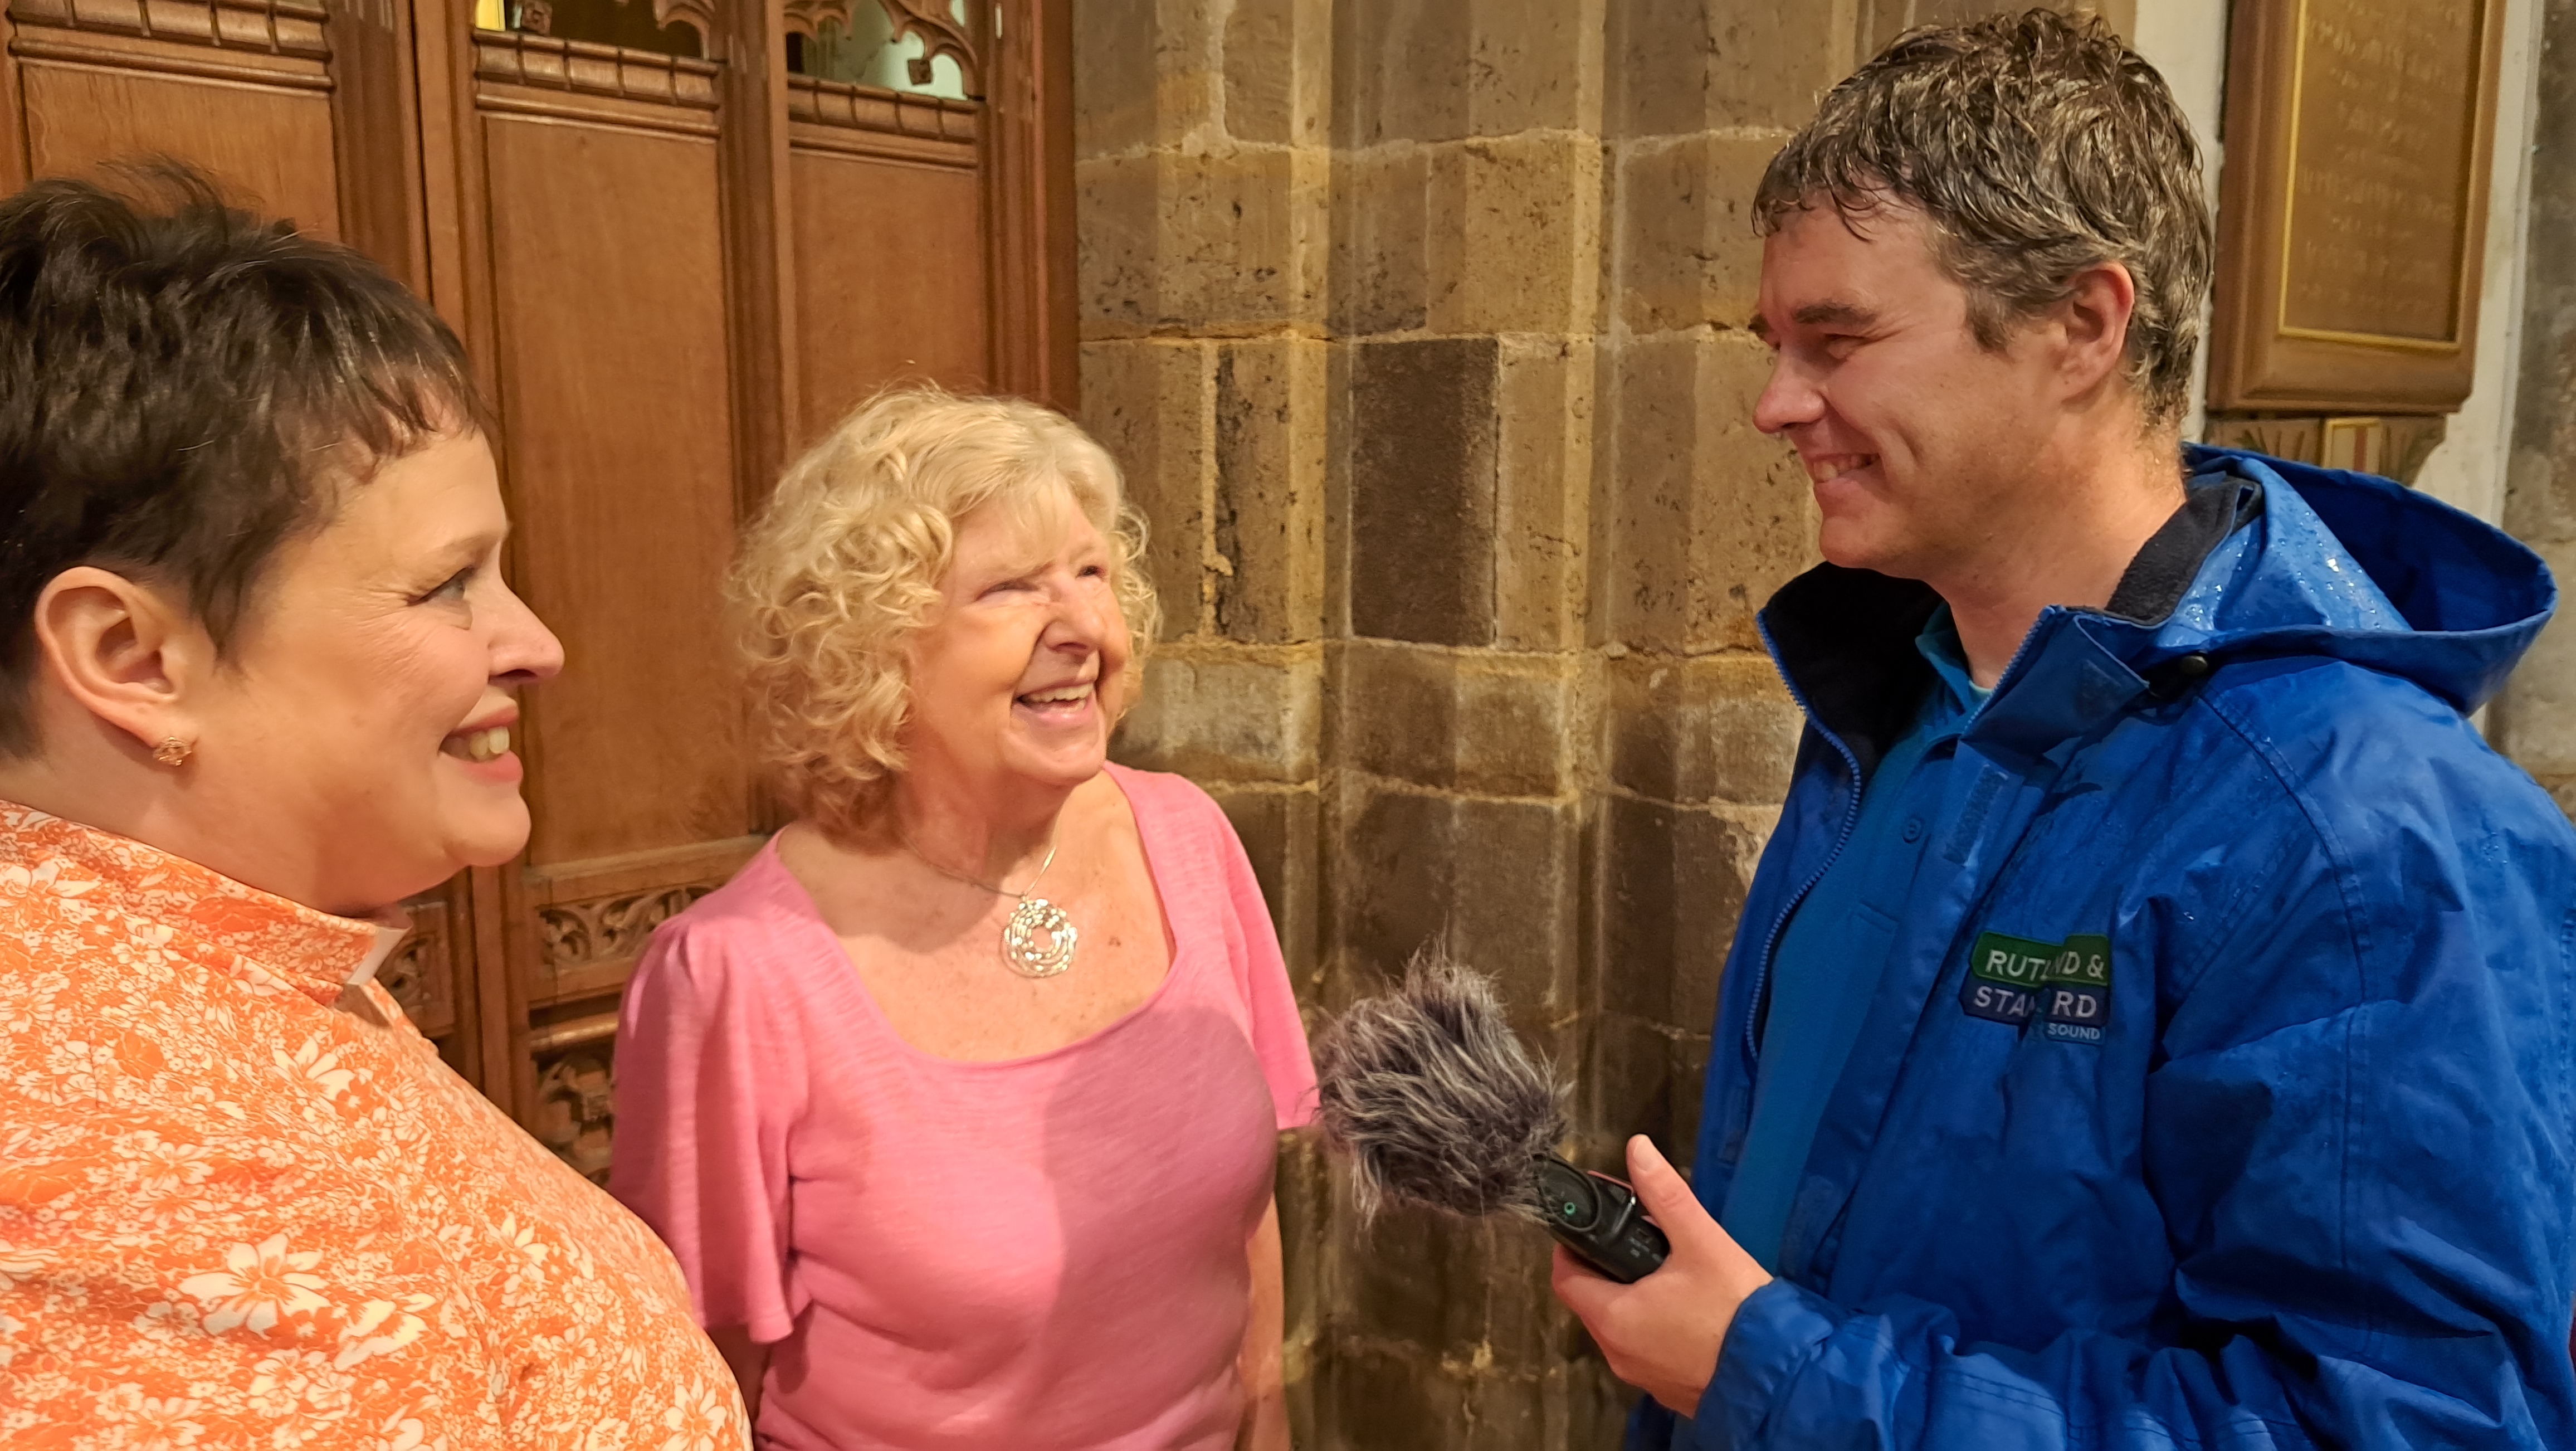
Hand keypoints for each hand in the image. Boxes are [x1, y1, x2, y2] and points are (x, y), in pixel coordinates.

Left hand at [1550, 1135, 1771, 1414]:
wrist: (1781, 1377)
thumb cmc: (1737, 1310)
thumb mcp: (1702, 1242)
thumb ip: (1665, 1194)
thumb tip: (1638, 1148)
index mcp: (1613, 1317)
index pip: (1565, 1278)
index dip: (1571, 1247)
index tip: (1590, 1225)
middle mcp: (1618, 1353)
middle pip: (1591, 1301)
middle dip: (1606, 1267)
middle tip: (1637, 1239)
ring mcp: (1642, 1376)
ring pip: (1620, 1327)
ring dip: (1631, 1297)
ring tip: (1667, 1270)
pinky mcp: (1668, 1389)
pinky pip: (1646, 1350)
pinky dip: (1653, 1326)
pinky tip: (1687, 1308)